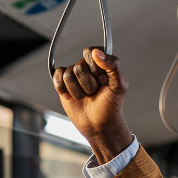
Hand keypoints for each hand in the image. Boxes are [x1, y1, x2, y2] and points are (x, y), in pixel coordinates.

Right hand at [52, 48, 133, 162]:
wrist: (98, 126)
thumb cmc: (110, 107)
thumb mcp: (120, 87)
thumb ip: (113, 66)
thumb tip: (96, 52)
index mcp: (102, 63)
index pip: (91, 52)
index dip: (95, 68)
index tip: (102, 81)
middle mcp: (88, 66)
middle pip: (79, 66)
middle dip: (88, 84)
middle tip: (95, 92)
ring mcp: (75, 74)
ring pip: (68, 75)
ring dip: (78, 91)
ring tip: (86, 97)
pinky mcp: (64, 83)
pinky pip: (57, 76)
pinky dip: (63, 89)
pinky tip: (70, 96)